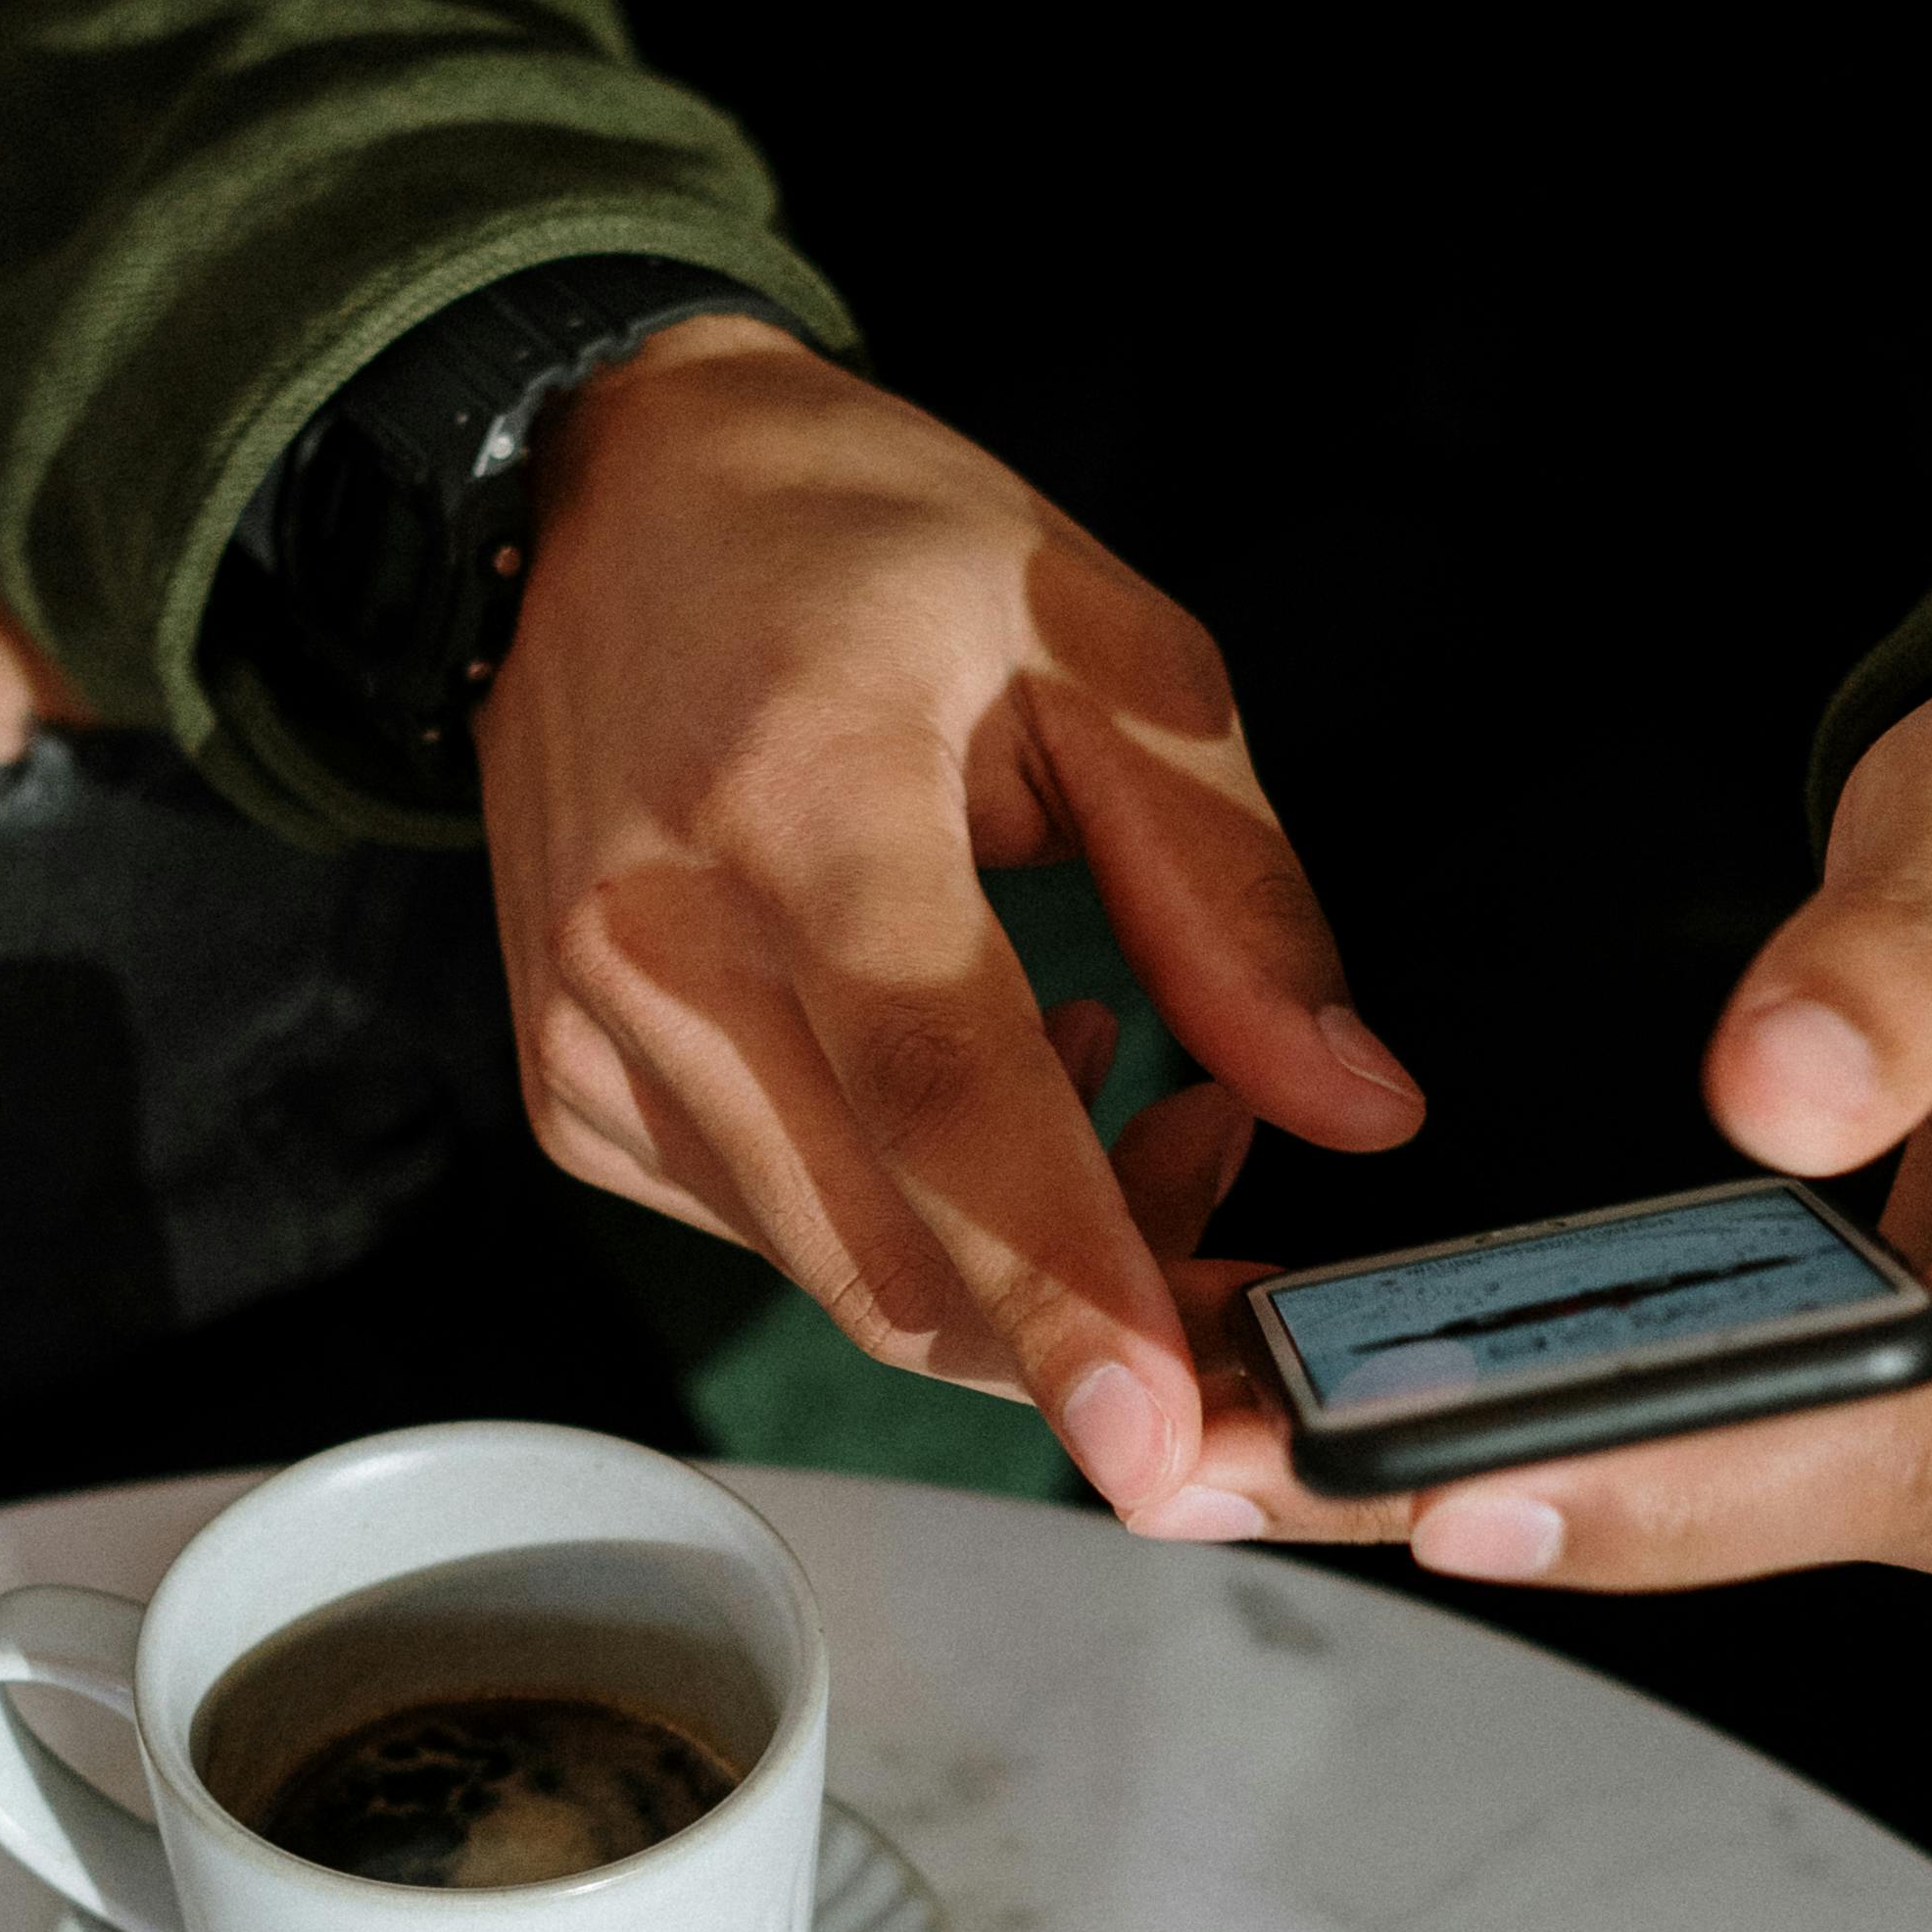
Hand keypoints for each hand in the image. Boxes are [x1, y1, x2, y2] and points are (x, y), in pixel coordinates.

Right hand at [475, 326, 1422, 1525]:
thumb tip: (1358, 1109)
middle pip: (897, 1249)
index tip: (1155, 1437)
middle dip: (1104, 1322)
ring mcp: (592, 1039)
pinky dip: (921, 1220)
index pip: (939, 1088)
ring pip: (849, 1278)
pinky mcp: (574, 1100)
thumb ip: (1232, 886)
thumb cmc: (855, 545)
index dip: (1062, 1279)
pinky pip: (785, 1239)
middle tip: (1246, 1223)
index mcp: (801, 799)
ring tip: (1130, 1077)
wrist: (588, 494)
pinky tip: (981, 1079)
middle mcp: (658, 940)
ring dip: (1027, 1269)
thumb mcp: (1099, 641)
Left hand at [1149, 659, 1931, 1590]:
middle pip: (1797, 1509)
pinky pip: (1761, 1496)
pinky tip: (1415, 1420)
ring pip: (1758, 1527)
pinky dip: (1595, 1462)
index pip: (1902, 1421)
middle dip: (1520, 1498)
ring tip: (1279, 1443)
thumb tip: (1778, 1092)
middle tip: (1251, 1470)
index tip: (1463, 1491)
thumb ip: (1901, 941)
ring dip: (1523, 1488)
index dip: (1675, 1481)